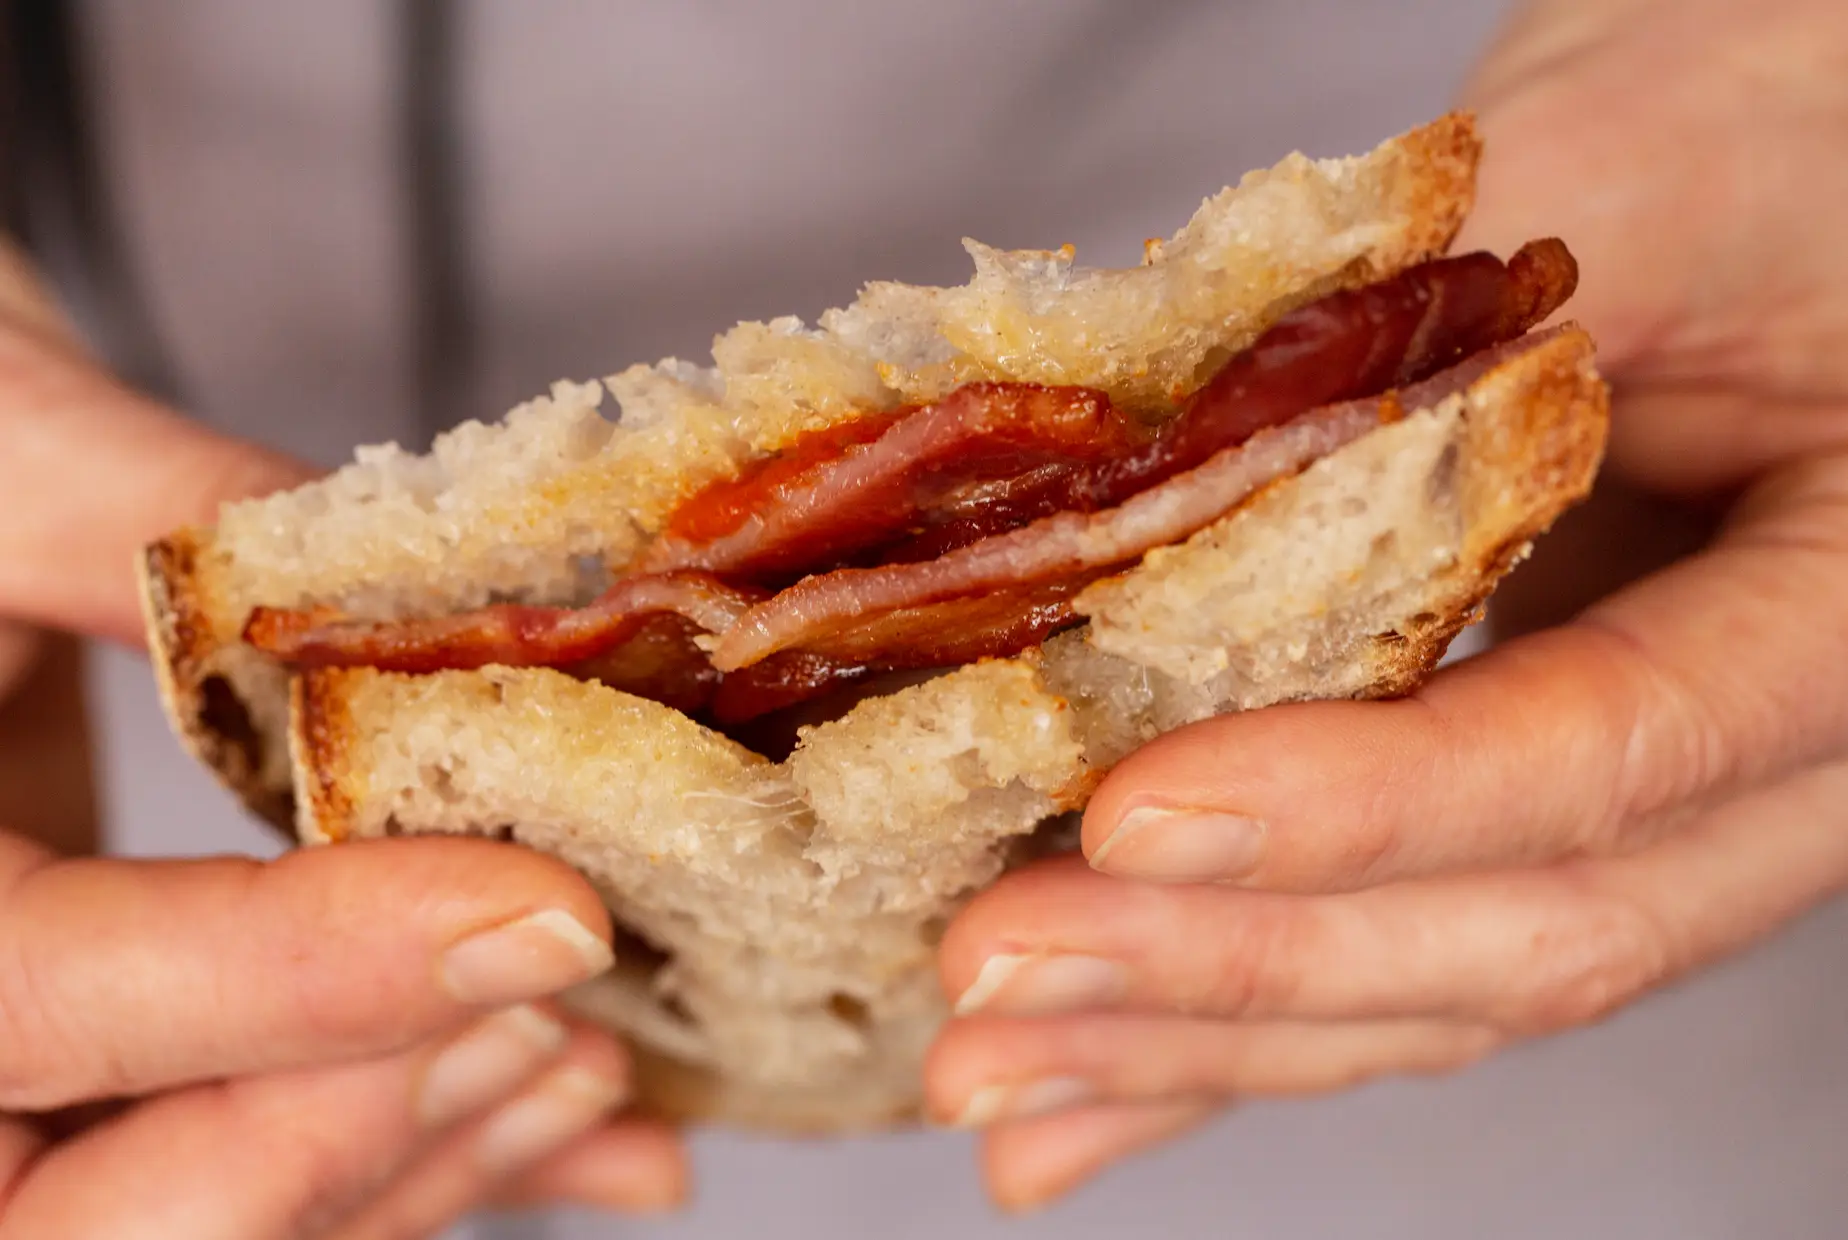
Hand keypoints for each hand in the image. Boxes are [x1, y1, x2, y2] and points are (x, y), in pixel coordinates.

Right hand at [0, 251, 685, 1235]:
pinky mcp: (87, 1063)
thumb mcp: (4, 445)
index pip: (35, 994)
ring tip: (598, 1064)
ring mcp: (3, 1073)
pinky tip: (573, 1142)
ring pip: (187, 1213)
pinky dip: (411, 1162)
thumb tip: (448, 609)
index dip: (305, 976)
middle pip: (97, 1208)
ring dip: (417, 1157)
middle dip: (356, 1133)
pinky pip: (234, 1161)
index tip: (543, 915)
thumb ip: (186, 518)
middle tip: (558, 1015)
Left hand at [926, 0, 1847, 1210]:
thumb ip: (1443, 309)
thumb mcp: (1642, 170)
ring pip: (1441, 983)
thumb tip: (1158, 450)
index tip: (1136, 818)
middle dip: (1236, 968)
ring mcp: (1659, 813)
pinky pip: (1390, 957)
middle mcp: (1787, 762)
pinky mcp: (1533, 813)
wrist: (1783, 177)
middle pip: (1522, 926)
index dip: (1373, 803)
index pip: (1621, 747)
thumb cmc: (1769, 136)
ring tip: (989, 1072)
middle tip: (997, 981)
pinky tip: (1075, 1110)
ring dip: (1197, 1039)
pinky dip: (1225, 1037)